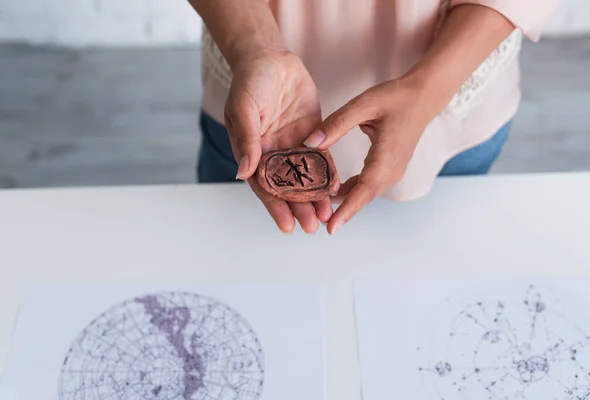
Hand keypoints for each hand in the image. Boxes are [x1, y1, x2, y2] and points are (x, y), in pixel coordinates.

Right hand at [225, 49, 337, 232]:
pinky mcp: (312, 134)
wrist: (271, 58)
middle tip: (312, 226)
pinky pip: (321, 158)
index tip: (286, 226)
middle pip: (287, 187)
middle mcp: (273, 154)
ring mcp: (293, 145)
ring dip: (315, 197)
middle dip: (299, 208)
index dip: (275, 207)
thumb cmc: (251, 82)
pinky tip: (336, 188)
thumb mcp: (244, 109)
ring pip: (306, 177)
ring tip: (326, 215)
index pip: (264, 186)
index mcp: (252, 152)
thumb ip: (247, 140)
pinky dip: (328, 174)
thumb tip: (244, 173)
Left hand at [303, 78, 436, 233]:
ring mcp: (392, 171)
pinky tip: (333, 190)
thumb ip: (336, 124)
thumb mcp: (364, 104)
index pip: (364, 190)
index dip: (347, 210)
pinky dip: (351, 191)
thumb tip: (310, 144)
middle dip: (340, 211)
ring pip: (365, 193)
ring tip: (318, 207)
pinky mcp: (389, 169)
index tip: (331, 228)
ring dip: (344, 201)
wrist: (423, 97)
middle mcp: (391, 170)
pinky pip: (368, 186)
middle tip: (314, 220)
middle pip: (362, 197)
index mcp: (386, 157)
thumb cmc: (396, 98)